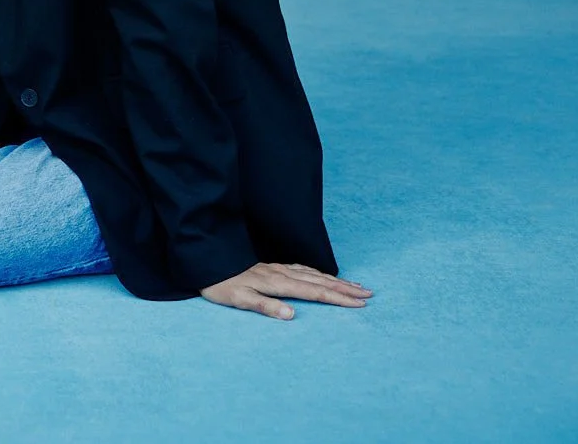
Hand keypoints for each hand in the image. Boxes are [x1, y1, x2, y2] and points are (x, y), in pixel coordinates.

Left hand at [200, 262, 372, 319]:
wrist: (207, 262)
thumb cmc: (221, 285)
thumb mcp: (238, 300)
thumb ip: (265, 306)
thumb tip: (291, 315)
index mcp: (277, 283)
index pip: (314, 293)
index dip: (338, 298)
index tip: (359, 304)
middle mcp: (282, 274)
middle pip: (320, 281)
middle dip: (345, 288)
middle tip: (369, 294)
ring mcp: (278, 269)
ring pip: (314, 274)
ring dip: (336, 280)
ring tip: (356, 285)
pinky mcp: (273, 267)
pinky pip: (303, 269)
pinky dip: (319, 272)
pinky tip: (324, 275)